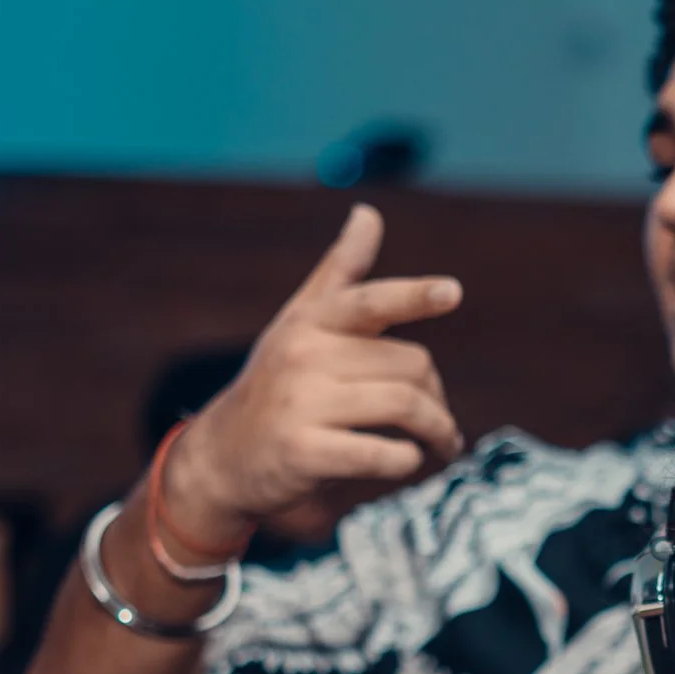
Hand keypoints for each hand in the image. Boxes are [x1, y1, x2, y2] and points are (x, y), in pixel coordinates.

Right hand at [165, 205, 464, 547]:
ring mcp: (300, 404)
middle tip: (443, 423)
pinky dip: (405, 459)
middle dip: (438, 398)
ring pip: (404, 406)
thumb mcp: (301, 324)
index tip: (452, 292)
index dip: (413, 296)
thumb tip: (368, 212)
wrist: (222, 458)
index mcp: (312, 322)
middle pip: (411, 365)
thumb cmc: (277, 385)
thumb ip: (341, 272)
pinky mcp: (301, 452)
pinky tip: (406, 461)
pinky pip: (380, 453)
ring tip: (443, 445)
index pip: (369, 302)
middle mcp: (304, 356)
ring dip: (437, 431)